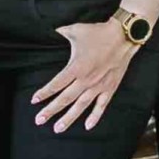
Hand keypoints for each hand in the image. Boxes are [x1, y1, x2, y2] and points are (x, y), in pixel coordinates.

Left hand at [30, 19, 141, 133]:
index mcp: (76, 67)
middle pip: (65, 99)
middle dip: (51, 110)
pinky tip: (87, 126)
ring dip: (68, 118)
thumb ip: (60, 33)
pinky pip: (101, 105)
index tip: (34, 100)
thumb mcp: (75, 30)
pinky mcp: (110, 88)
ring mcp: (98, 86)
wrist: (124, 36)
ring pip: (80, 106)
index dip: (44, 93)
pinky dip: (95, 116)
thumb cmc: (99, 33)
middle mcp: (86, 80)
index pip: (56, 84)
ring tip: (58, 128)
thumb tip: (51, 31)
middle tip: (39, 120)